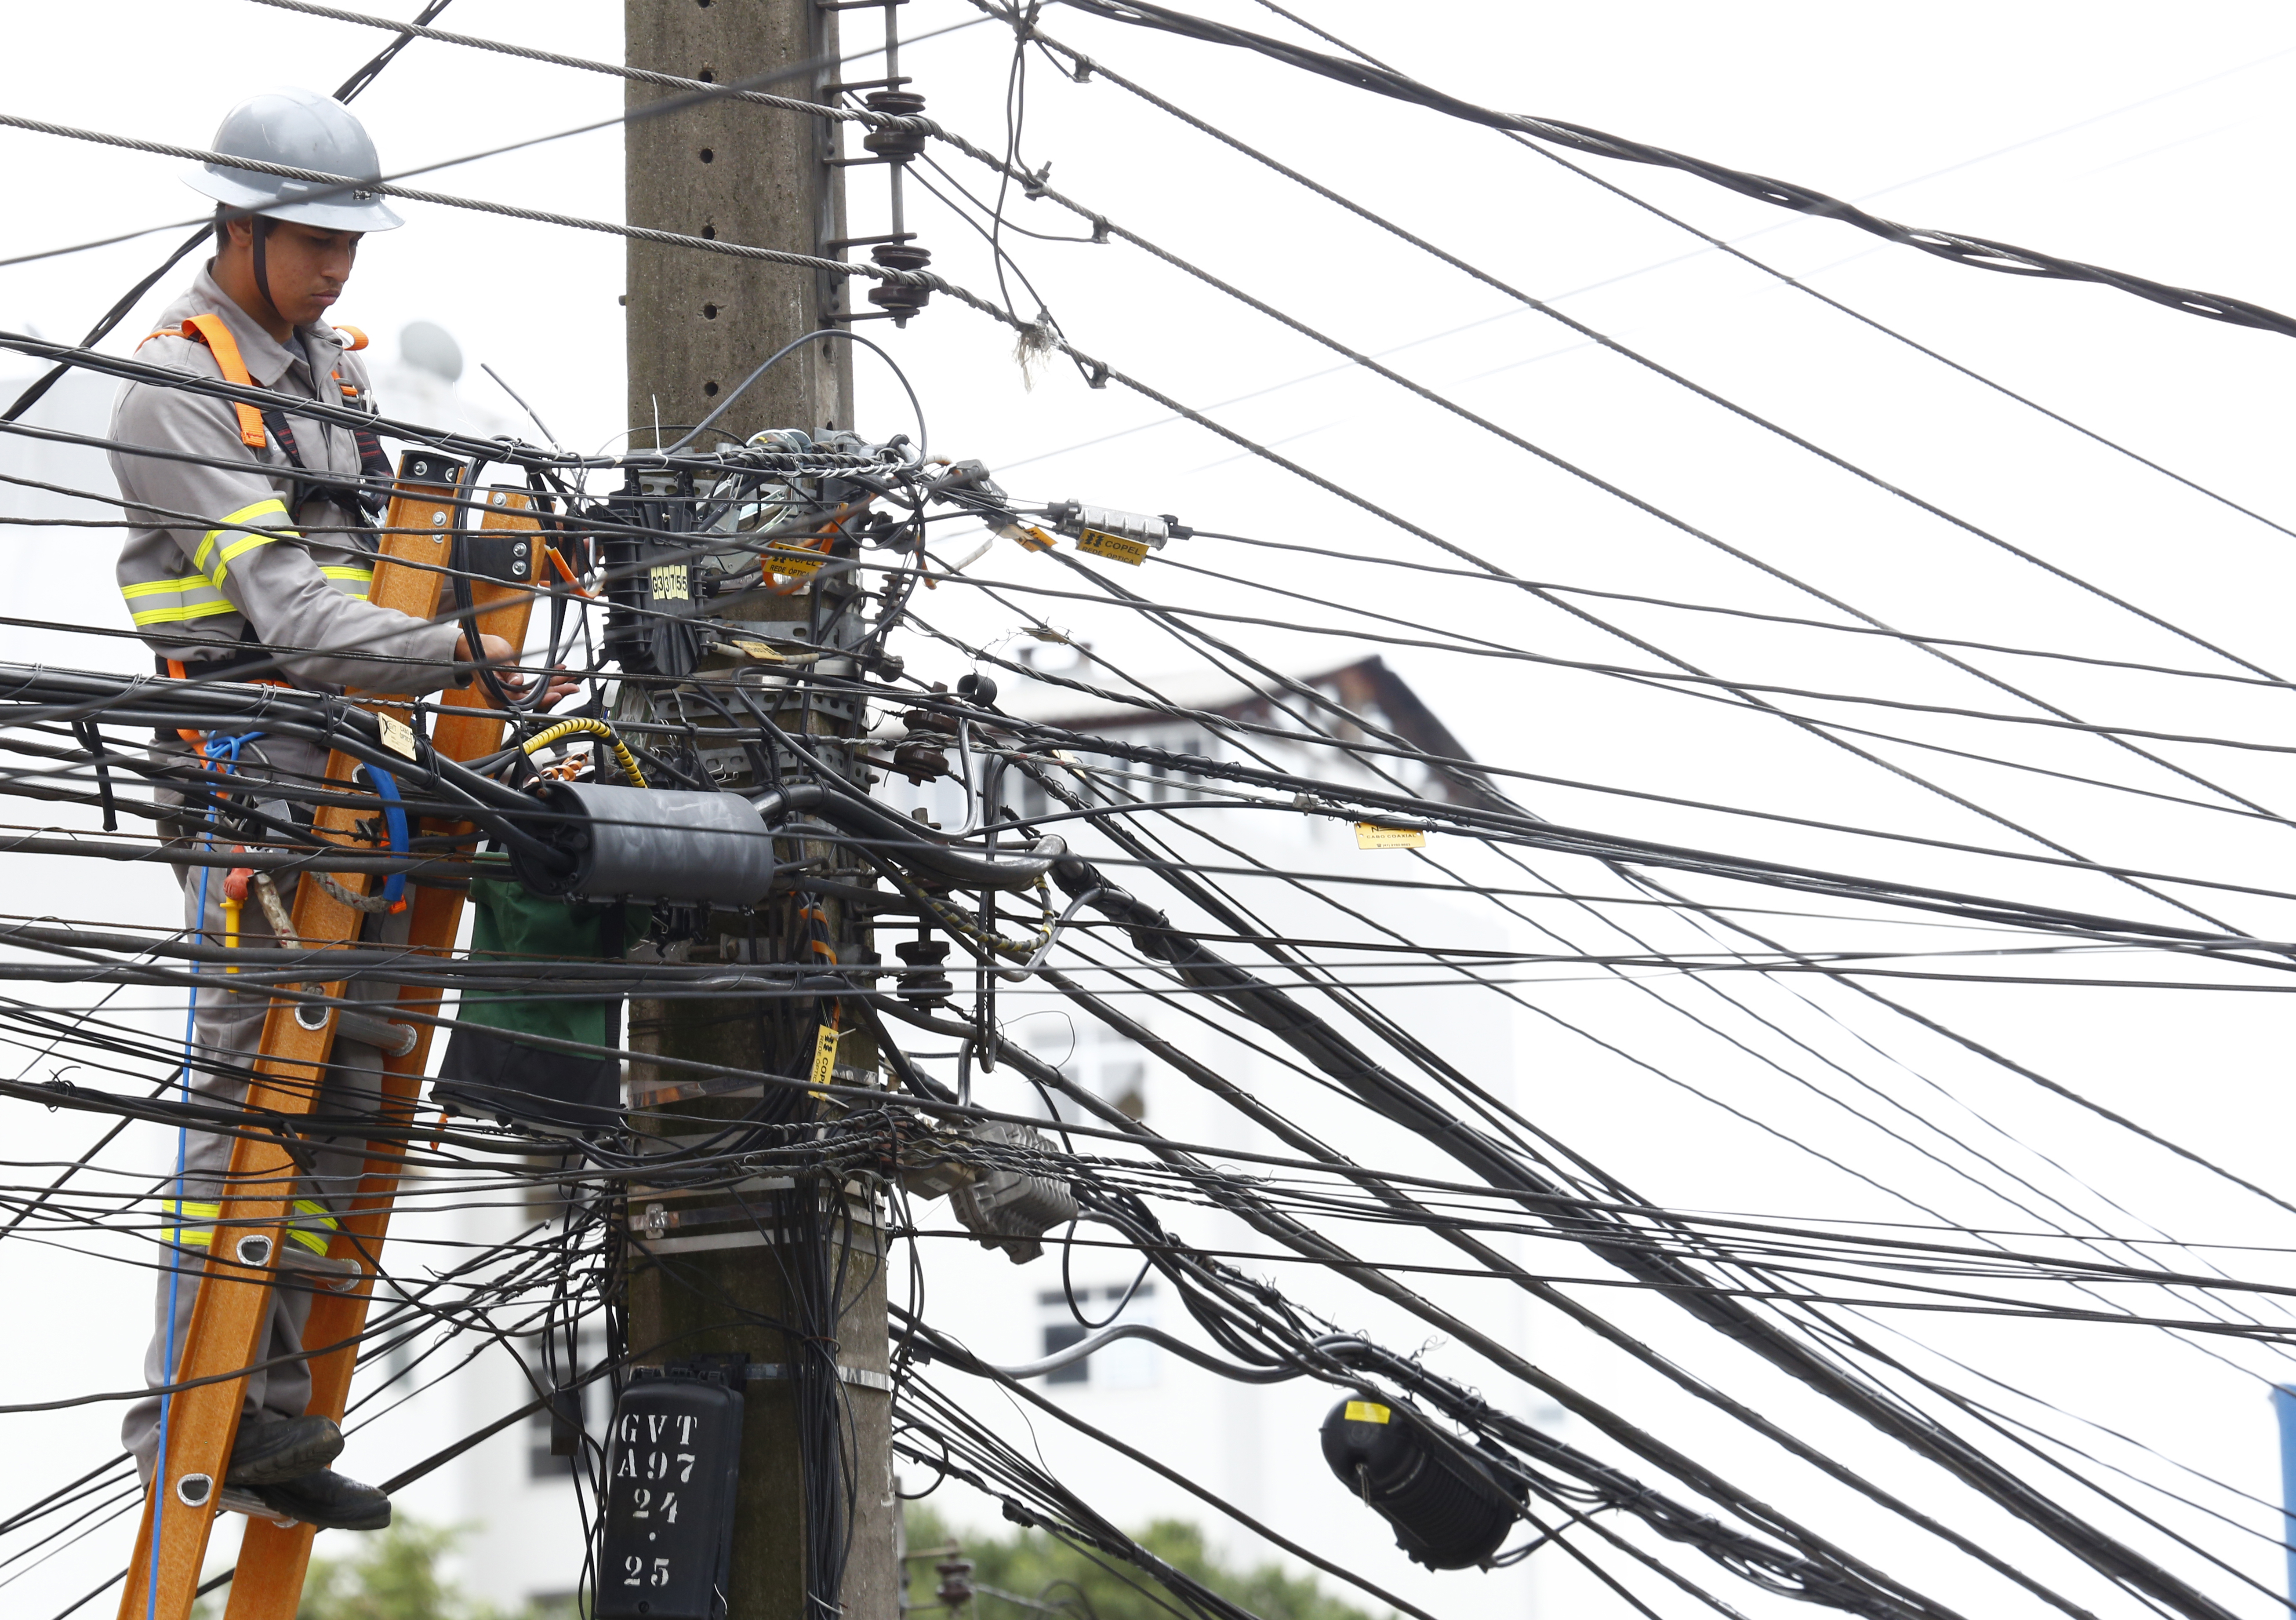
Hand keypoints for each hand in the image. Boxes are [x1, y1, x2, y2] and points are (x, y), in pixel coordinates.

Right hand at [459, 632, 581, 705]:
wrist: (472, 647)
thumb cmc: (480, 650)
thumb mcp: (494, 657)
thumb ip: (507, 672)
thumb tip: (518, 682)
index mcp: (495, 695)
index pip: (523, 702)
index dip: (542, 699)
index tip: (558, 693)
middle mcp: (503, 699)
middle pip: (533, 700)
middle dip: (556, 692)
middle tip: (573, 685)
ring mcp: (509, 695)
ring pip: (536, 695)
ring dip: (555, 686)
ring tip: (571, 678)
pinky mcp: (514, 689)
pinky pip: (534, 688)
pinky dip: (547, 681)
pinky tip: (559, 672)